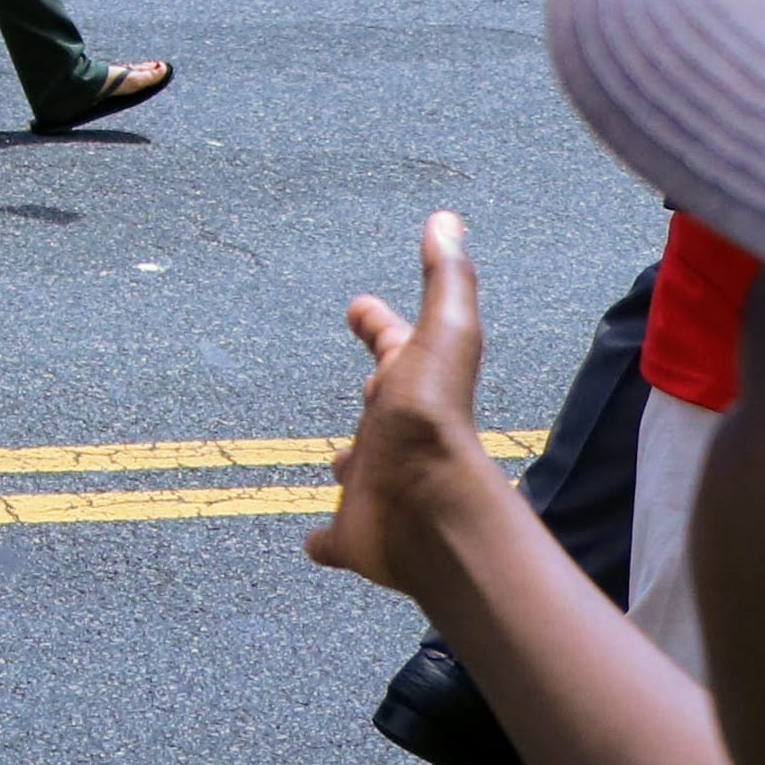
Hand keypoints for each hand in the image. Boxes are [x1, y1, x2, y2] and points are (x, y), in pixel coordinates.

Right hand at [306, 210, 508, 599]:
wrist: (432, 514)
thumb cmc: (434, 423)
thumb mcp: (444, 335)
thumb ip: (447, 278)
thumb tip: (448, 219)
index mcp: (410, 385)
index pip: (392, 343)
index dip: (377, 323)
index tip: (360, 307)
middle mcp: (395, 433)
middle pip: (379, 409)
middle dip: (371, 394)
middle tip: (362, 386)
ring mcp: (374, 485)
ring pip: (358, 470)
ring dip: (350, 464)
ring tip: (339, 462)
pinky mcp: (355, 535)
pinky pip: (333, 538)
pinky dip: (324, 541)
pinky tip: (316, 544)